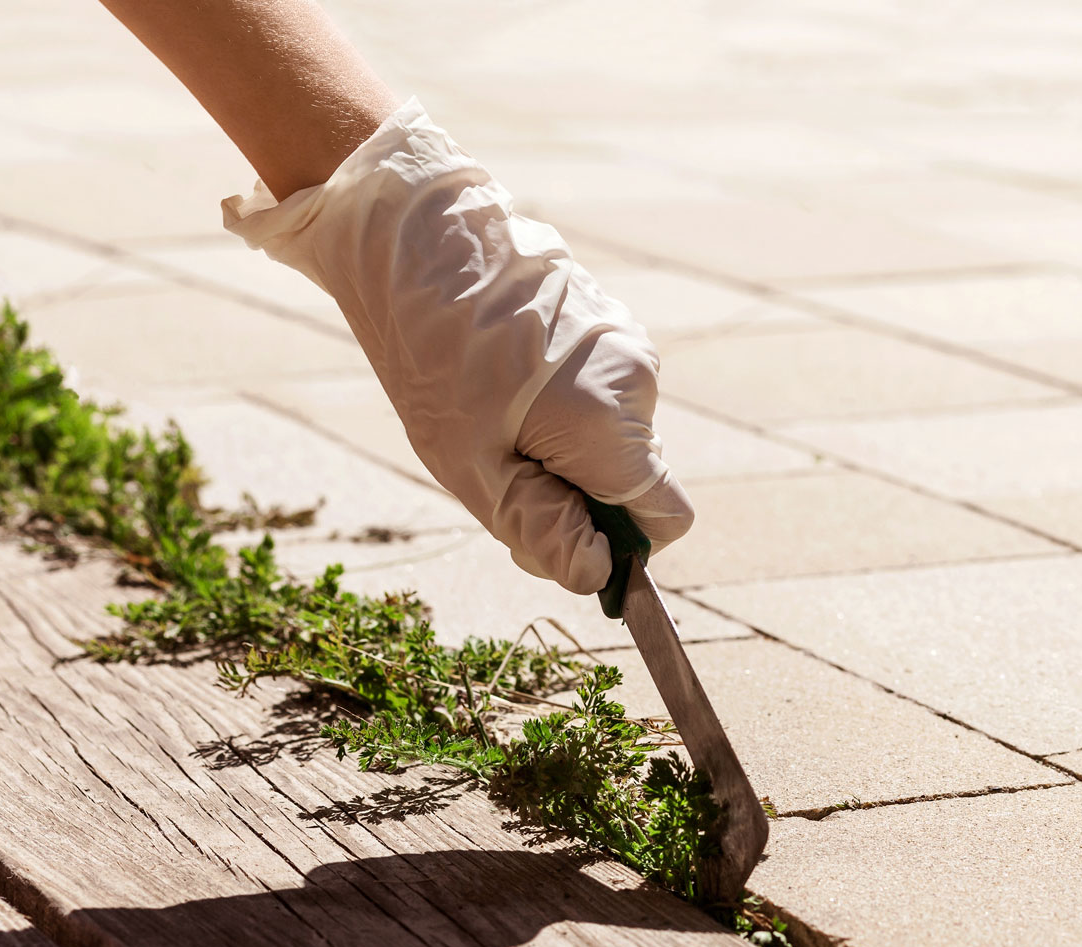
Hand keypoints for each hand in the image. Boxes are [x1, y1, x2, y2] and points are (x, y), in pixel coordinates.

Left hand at [223, 94, 692, 592]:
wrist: (414, 236)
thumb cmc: (433, 357)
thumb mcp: (473, 467)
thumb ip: (544, 530)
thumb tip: (597, 575)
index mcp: (611, 422)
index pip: (667, 520)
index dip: (623, 548)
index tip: (563, 538)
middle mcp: (637, 381)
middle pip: (635, 482)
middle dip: (580, 499)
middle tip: (501, 474)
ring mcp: (628, 343)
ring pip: (616, 439)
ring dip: (566, 453)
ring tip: (493, 417)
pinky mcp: (608, 322)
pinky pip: (602, 396)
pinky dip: (563, 411)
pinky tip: (506, 381)